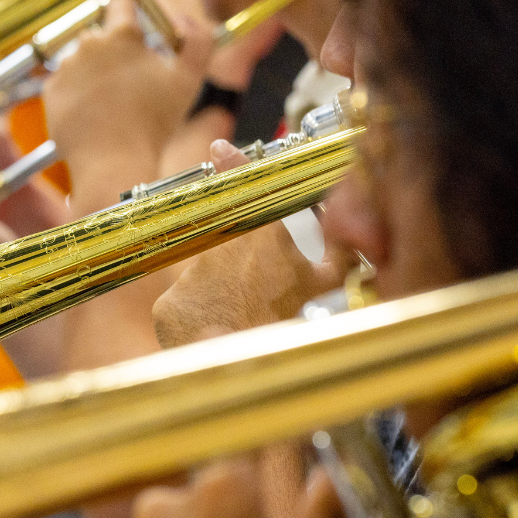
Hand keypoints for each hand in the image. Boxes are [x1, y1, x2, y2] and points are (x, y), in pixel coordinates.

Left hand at [44, 0, 200, 181]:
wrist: (113, 163)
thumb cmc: (153, 124)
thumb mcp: (188, 81)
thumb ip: (198, 42)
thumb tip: (186, 17)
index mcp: (122, 36)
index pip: (122, 1)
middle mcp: (89, 44)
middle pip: (101, 35)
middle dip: (113, 49)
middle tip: (128, 79)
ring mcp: (66, 67)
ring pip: (82, 60)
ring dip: (94, 72)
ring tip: (111, 101)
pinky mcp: (50, 91)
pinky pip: (65, 83)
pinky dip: (76, 92)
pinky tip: (92, 111)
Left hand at [150, 140, 344, 347]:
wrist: (250, 370)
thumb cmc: (293, 327)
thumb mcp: (328, 284)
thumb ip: (338, 249)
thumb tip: (350, 229)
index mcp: (260, 238)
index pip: (246, 189)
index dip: (234, 165)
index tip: (220, 148)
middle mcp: (219, 250)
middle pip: (226, 249)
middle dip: (240, 272)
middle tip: (257, 299)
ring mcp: (188, 276)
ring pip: (205, 283)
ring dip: (222, 299)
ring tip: (243, 325)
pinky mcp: (168, 305)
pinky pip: (184, 309)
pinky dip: (200, 320)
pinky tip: (219, 336)